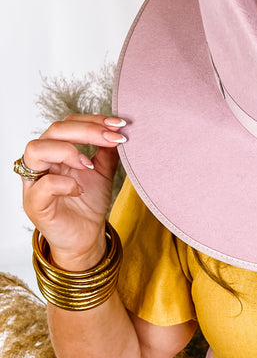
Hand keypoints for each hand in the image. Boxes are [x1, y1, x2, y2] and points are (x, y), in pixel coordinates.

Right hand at [20, 115, 125, 269]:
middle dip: (87, 130)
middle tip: (113, 138)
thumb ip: (107, 151)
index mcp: (56, 151)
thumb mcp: (103, 172)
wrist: (86, 237)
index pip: (67, 123)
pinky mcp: (35, 203)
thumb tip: (119, 129)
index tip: (118, 124)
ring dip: (68, 150)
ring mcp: (34, 182)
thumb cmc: (89, 203)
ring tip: (90, 164)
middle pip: (54, 131)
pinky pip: (43, 185)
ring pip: (35, 149)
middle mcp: (42, 163)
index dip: (92, 120)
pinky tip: (80, 189)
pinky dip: (65, 183)